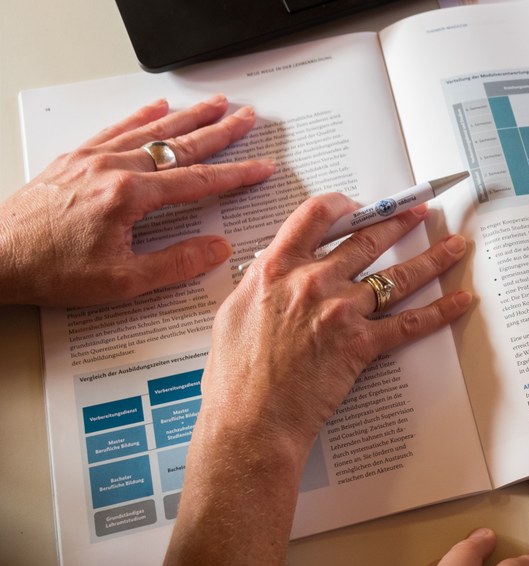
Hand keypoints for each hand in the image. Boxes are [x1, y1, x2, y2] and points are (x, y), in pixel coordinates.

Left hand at [0, 95, 274, 306]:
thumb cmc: (51, 270)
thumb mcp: (122, 281)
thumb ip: (176, 263)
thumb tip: (217, 249)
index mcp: (129, 196)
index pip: (197, 181)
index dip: (235, 174)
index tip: (260, 167)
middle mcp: (112, 168)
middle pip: (180, 145)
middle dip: (219, 132)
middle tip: (246, 118)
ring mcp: (92, 158)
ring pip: (151, 131)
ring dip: (187, 117)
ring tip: (214, 104)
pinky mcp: (74, 159)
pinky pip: (116, 129)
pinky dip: (140, 117)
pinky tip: (156, 107)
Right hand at [197, 194, 472, 463]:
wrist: (250, 419)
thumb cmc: (235, 376)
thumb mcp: (234, 313)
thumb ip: (259, 284)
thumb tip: (271, 271)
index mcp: (276, 269)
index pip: (314, 217)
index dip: (341, 204)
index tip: (356, 204)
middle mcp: (313, 282)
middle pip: (366, 239)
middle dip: (398, 221)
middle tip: (418, 212)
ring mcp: (341, 311)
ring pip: (397, 275)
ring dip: (431, 258)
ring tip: (453, 245)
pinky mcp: (362, 344)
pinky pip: (410, 323)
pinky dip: (440, 311)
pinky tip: (461, 300)